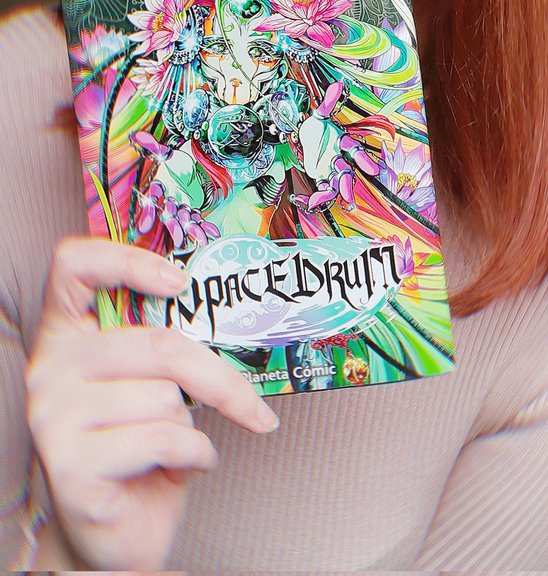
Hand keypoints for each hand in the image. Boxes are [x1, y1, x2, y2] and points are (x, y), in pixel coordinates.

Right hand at [26, 237, 278, 570]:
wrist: (110, 537)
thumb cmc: (136, 448)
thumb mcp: (145, 386)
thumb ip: (162, 347)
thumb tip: (235, 315)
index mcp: (64, 334)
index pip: (74, 265)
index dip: (126, 259)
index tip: (179, 280)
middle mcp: (49, 368)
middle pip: (155, 343)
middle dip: (217, 377)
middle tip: (249, 402)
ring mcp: (54, 417)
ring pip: (164, 397)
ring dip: (192, 426)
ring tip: (179, 445)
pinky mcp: (72, 466)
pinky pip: (163, 440)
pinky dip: (194, 456)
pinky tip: (187, 467)